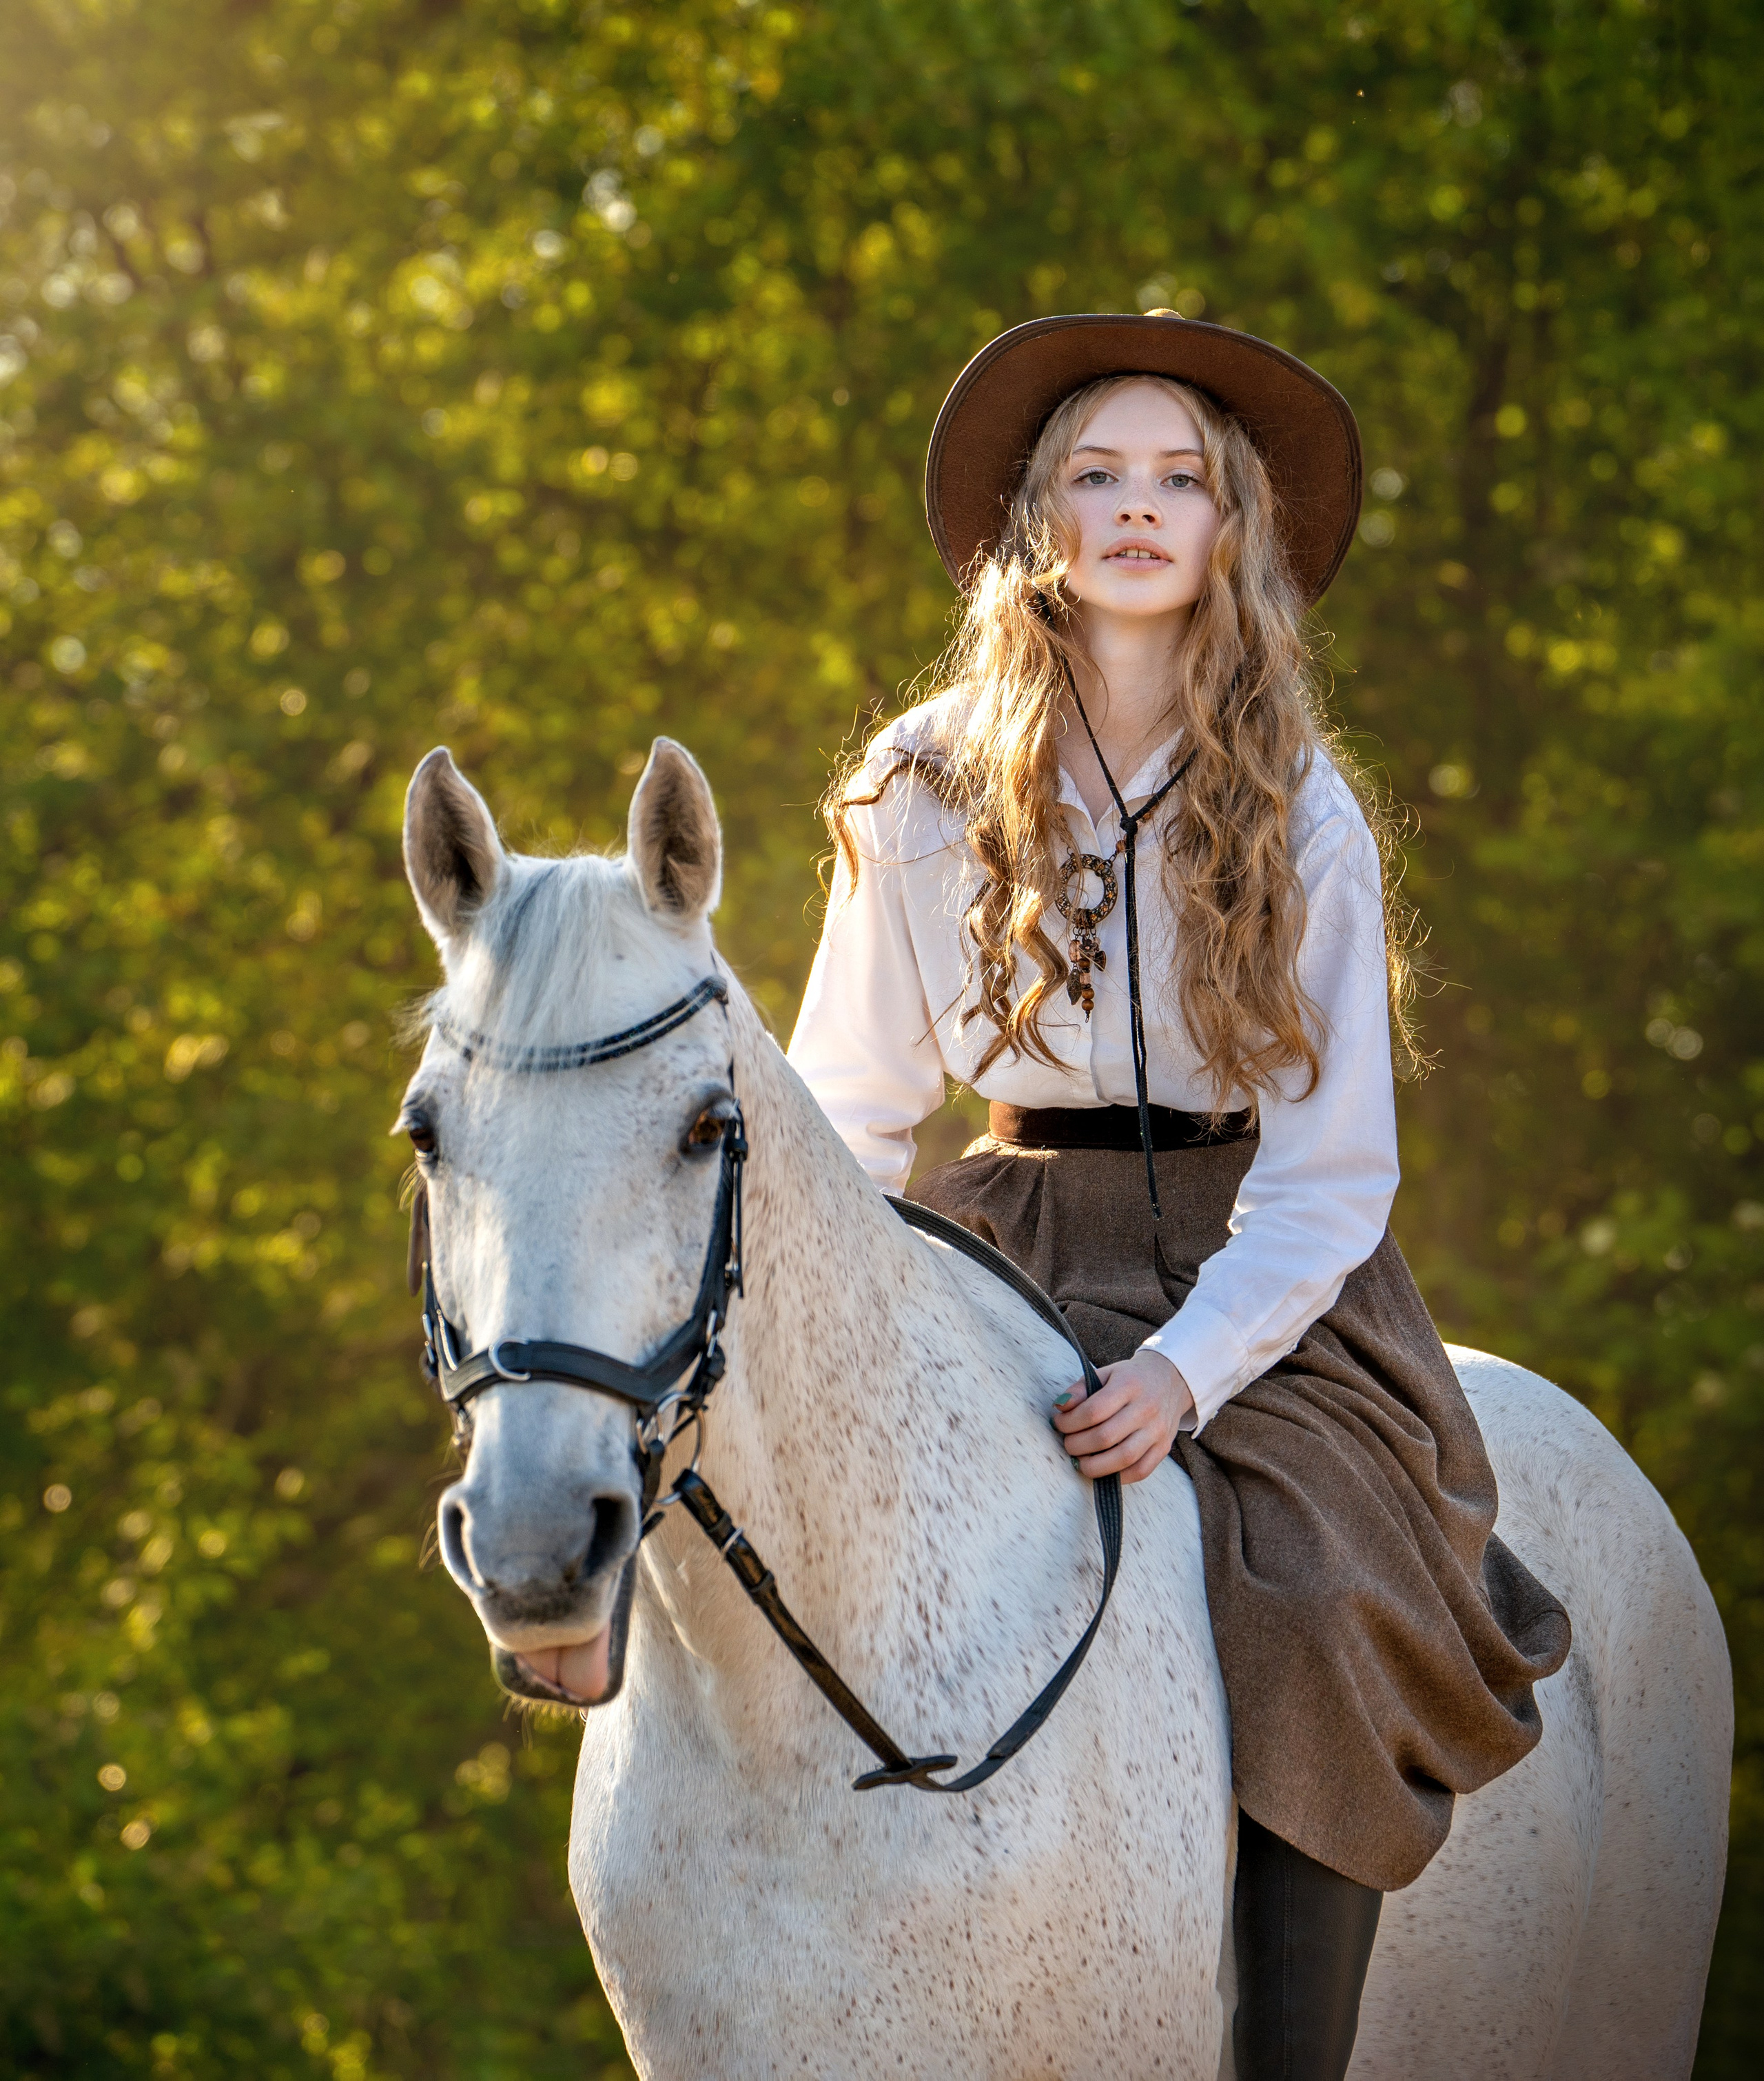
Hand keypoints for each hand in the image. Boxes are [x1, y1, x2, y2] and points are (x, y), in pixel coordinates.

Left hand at [1051, 1349, 1193, 1483]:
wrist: (1171, 1380)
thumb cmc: (1131, 1378)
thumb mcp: (1105, 1373)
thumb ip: (1081, 1389)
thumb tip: (1060, 1407)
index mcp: (1129, 1385)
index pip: (1093, 1411)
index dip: (1070, 1422)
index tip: (1059, 1423)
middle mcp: (1146, 1408)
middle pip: (1105, 1437)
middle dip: (1078, 1445)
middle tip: (1068, 1443)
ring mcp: (1157, 1430)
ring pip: (1123, 1458)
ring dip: (1095, 1466)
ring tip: (1081, 1461)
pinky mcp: (1164, 1448)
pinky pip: (1140, 1471)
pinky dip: (1117, 1476)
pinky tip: (1103, 1469)